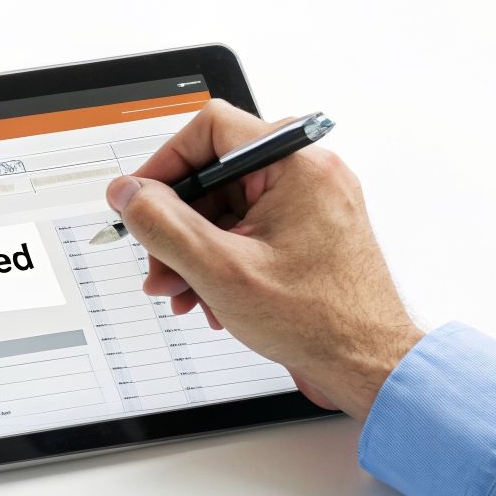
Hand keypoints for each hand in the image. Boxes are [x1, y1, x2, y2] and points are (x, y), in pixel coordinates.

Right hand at [105, 100, 422, 418]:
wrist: (368, 365)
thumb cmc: (320, 322)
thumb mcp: (219, 270)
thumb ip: (162, 224)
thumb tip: (128, 193)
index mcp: (297, 166)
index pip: (211, 129)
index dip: (165, 163)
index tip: (141, 198)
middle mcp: (310, 174)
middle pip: (215, 176)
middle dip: (176, 225)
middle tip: (158, 261)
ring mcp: (313, 202)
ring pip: (228, 207)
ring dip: (195, 249)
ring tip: (182, 290)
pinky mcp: (311, 230)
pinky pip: (250, 228)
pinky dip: (223, 258)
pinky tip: (211, 296)